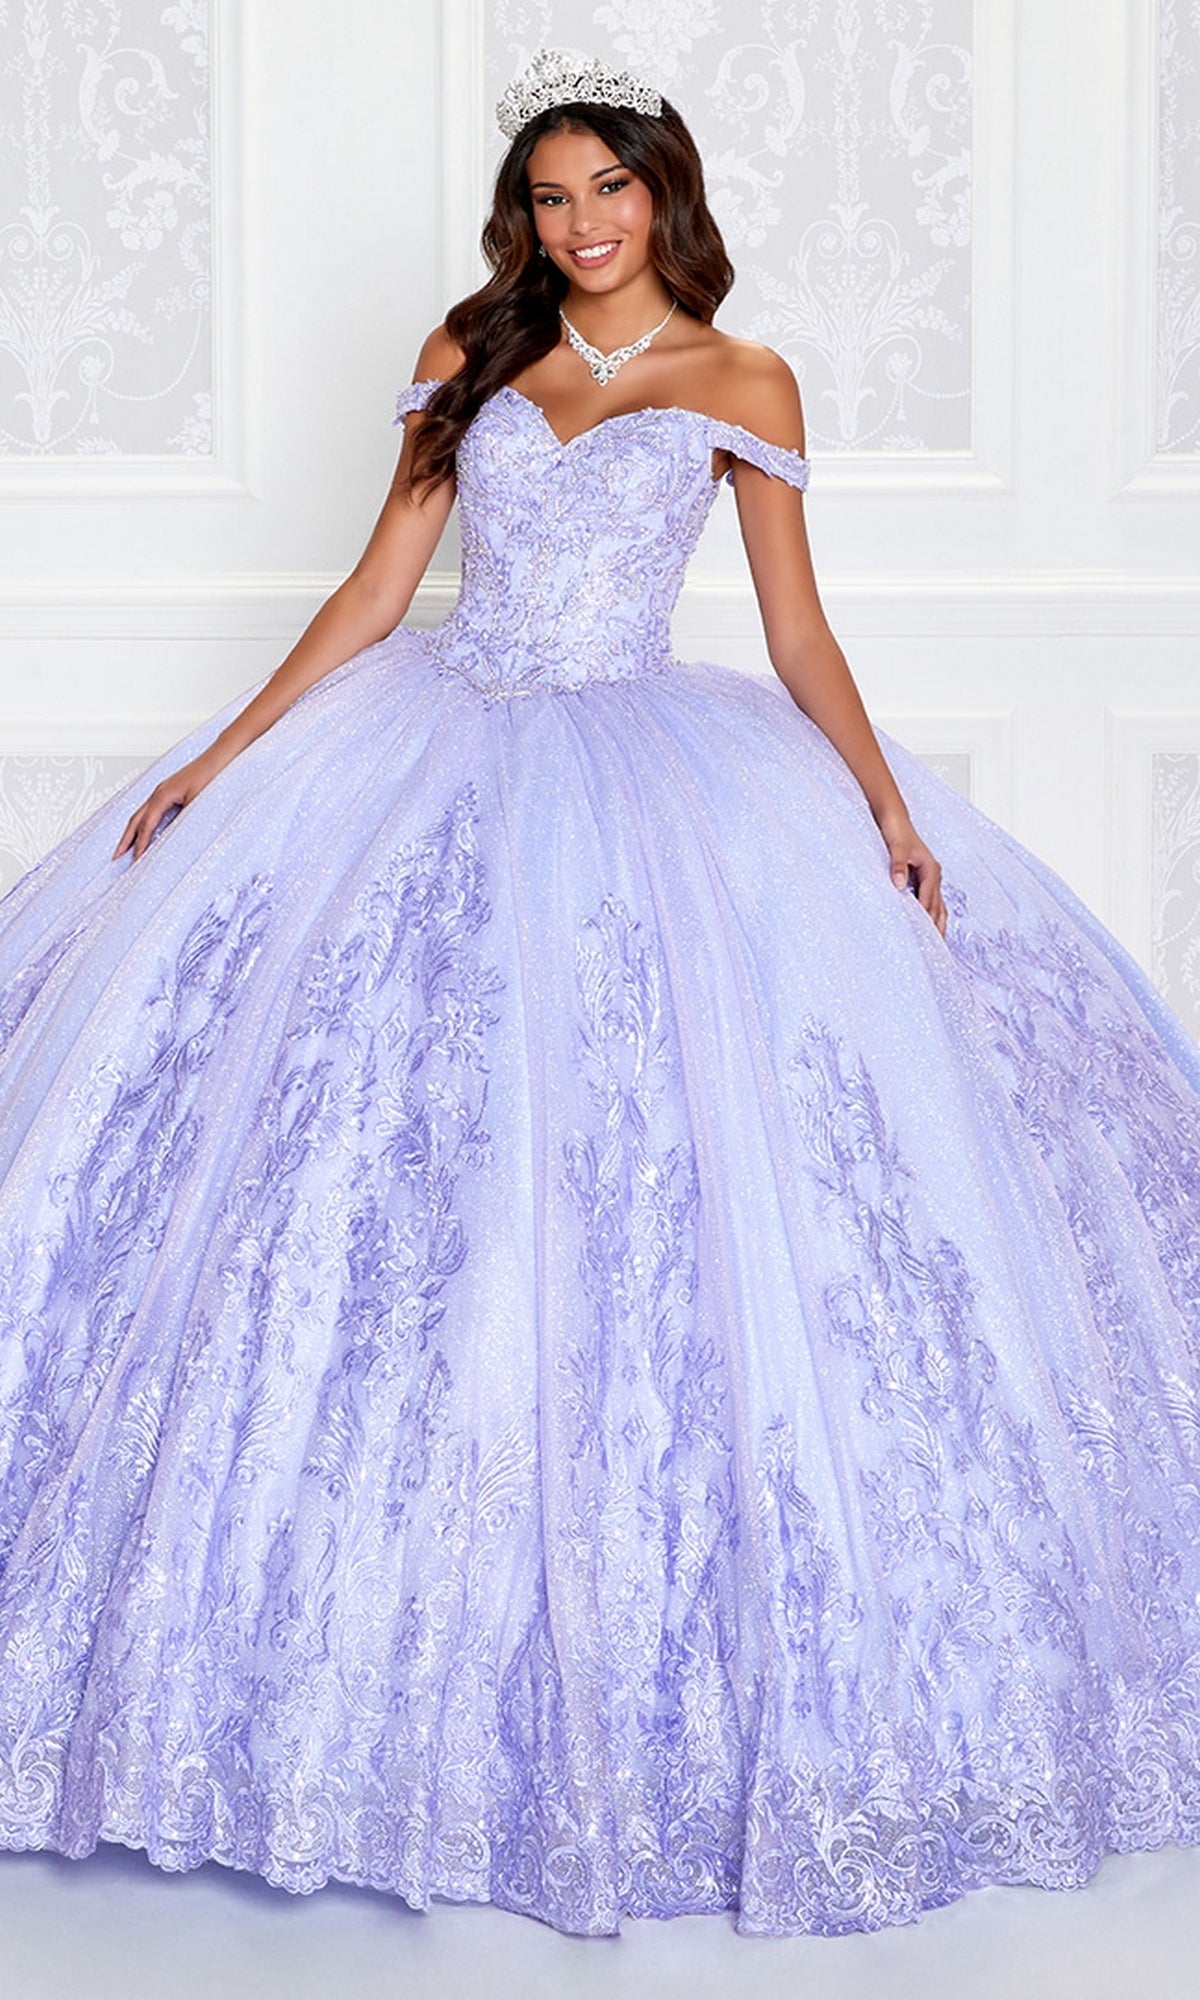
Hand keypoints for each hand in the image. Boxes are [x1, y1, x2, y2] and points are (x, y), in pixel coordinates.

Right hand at [113, 747, 226, 862]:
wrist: (221, 756)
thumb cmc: (211, 774)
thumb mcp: (198, 803)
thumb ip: (184, 821)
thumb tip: (175, 840)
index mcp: (162, 795)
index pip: (146, 825)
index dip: (140, 845)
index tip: (135, 861)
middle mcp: (159, 792)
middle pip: (135, 820)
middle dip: (125, 840)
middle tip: (116, 857)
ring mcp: (163, 790)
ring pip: (142, 814)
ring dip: (132, 832)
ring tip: (125, 848)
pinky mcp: (170, 791)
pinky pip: (152, 810)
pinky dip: (145, 823)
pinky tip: (147, 831)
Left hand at [879, 816, 946, 936]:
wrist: (894, 818)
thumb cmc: (896, 831)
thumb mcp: (896, 847)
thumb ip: (897, 866)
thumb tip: (898, 885)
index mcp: (931, 869)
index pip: (930, 899)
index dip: (927, 918)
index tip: (925, 936)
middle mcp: (933, 874)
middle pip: (938, 906)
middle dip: (937, 927)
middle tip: (935, 950)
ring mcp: (929, 877)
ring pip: (937, 905)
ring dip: (937, 923)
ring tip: (935, 944)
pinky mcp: (921, 878)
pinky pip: (929, 900)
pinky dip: (930, 914)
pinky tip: (926, 926)